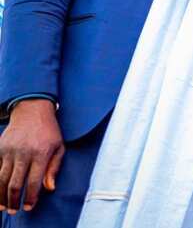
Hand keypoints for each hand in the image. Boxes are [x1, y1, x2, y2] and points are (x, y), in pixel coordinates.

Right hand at [0, 99, 63, 213]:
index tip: (29, 207)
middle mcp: (24, 153)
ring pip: (1, 179)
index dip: (30, 197)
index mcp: (41, 154)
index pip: (33, 182)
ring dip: (0, 195)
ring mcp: (9, 150)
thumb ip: (54, 168)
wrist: (32, 111)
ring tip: (3, 206)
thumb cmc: (49, 131)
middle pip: (14, 183)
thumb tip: (49, 189)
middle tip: (13, 210)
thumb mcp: (59, 147)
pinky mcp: (0, 148)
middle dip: (13, 200)